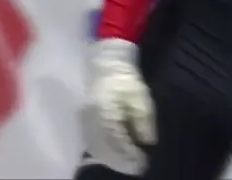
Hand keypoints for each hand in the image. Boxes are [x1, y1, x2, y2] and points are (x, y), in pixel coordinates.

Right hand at [84, 39, 155, 171]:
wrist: (107, 66)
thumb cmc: (126, 80)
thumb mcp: (140, 97)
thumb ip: (143, 119)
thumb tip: (146, 141)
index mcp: (105, 109)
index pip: (116, 138)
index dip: (129, 153)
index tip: (142, 160)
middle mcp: (92, 116)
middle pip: (104, 146)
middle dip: (120, 160)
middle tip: (136, 167)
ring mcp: (86, 118)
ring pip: (96, 146)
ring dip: (111, 158)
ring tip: (127, 163)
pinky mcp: (85, 119)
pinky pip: (92, 141)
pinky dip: (104, 151)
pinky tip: (115, 155)